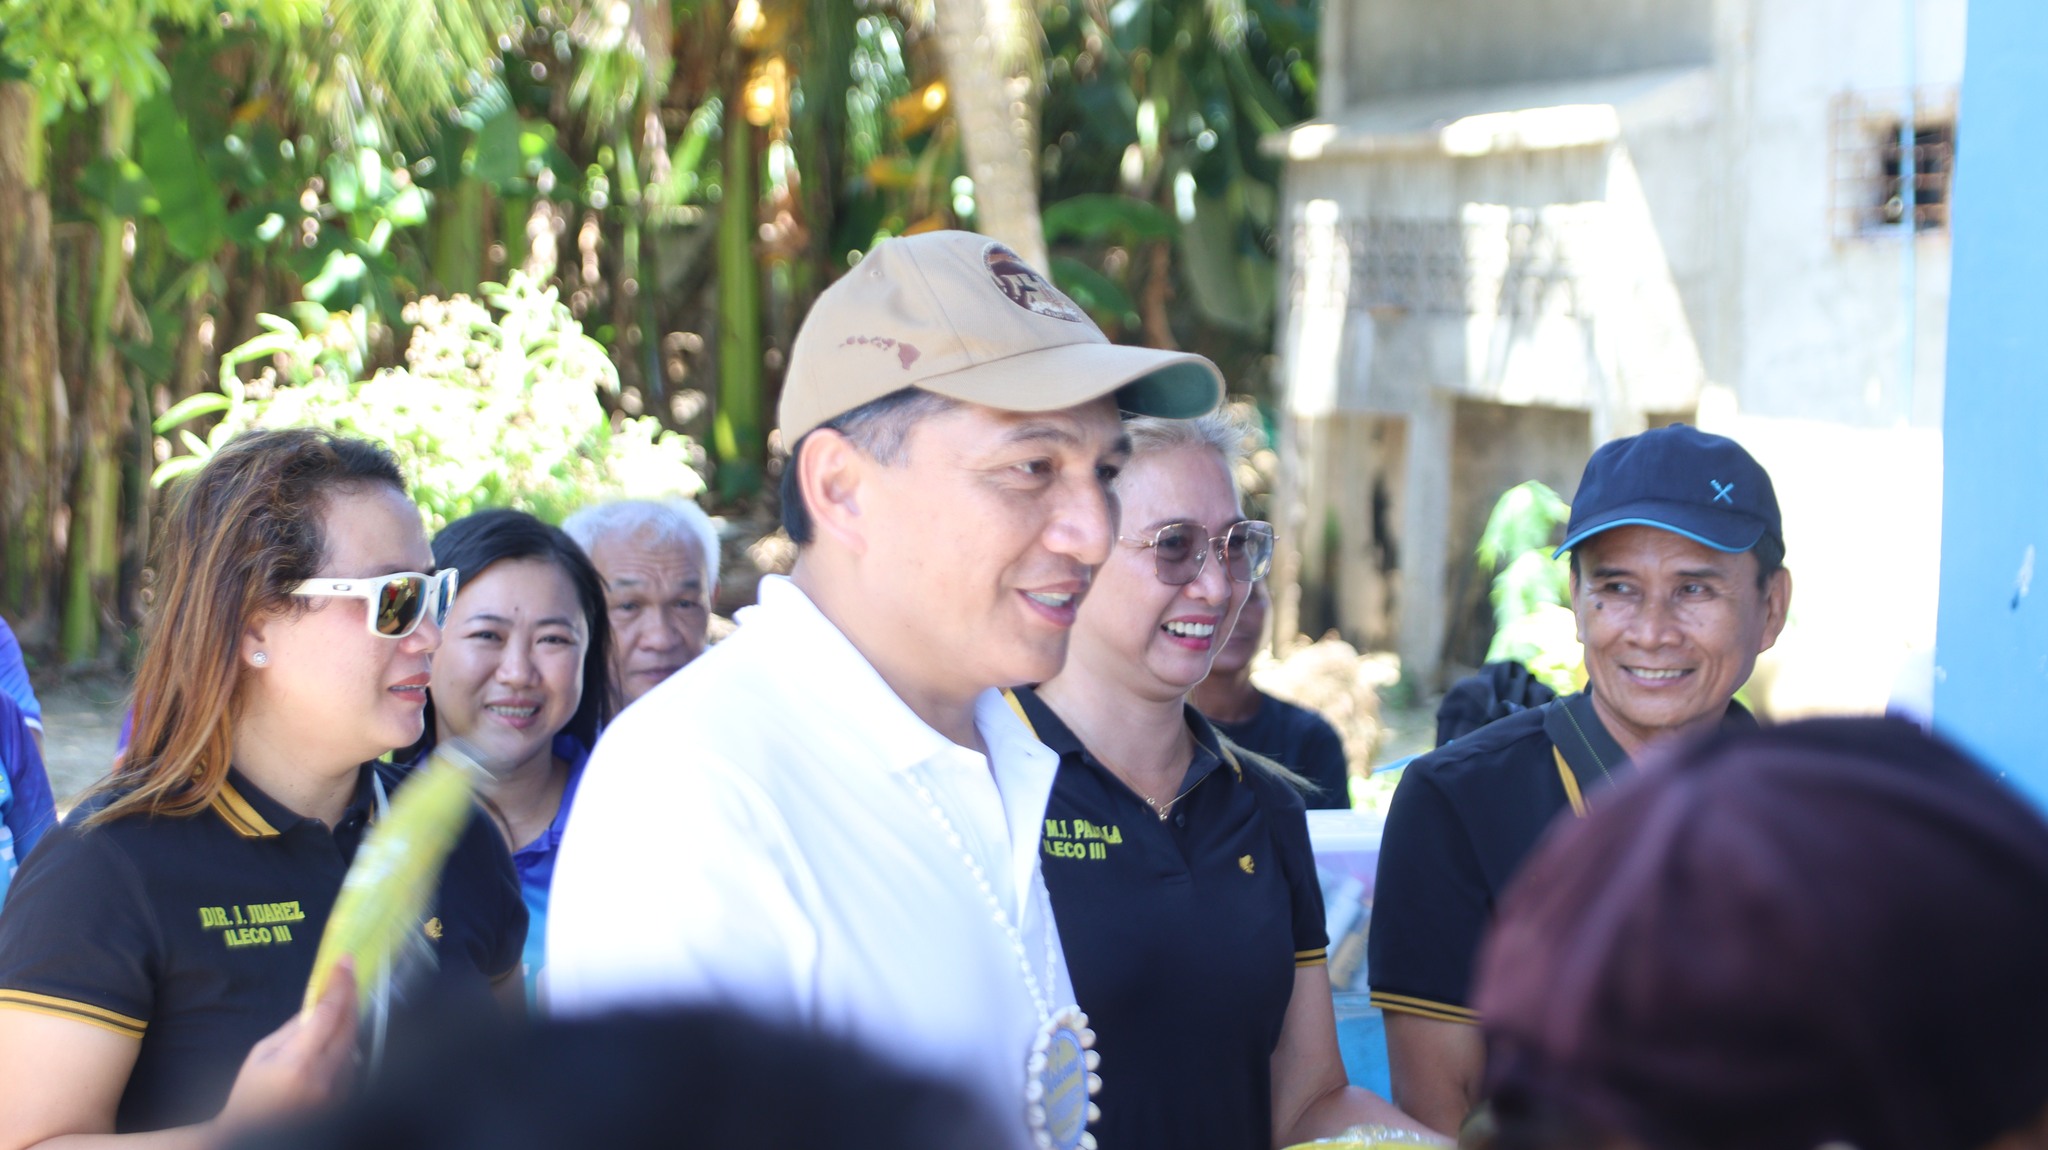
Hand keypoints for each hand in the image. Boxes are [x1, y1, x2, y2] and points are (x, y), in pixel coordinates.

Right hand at [215, 959, 358, 1131]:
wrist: (252, 1133)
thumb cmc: (250, 1092)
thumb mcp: (262, 1053)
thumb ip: (294, 1027)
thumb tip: (319, 1002)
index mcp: (299, 1063)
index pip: (329, 1015)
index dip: (339, 985)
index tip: (344, 963)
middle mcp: (325, 1077)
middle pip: (350, 1026)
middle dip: (351, 996)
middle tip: (348, 974)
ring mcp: (338, 1091)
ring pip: (354, 1044)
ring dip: (348, 1021)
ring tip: (338, 1005)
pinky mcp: (345, 1098)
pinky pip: (352, 1062)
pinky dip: (345, 1046)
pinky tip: (333, 1040)